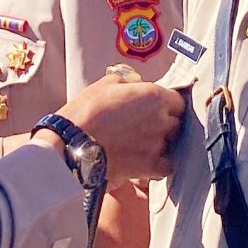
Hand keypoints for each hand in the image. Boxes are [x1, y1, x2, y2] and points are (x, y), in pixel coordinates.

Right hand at [55, 72, 184, 181]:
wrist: (71, 146)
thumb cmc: (85, 113)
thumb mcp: (105, 85)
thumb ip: (128, 81)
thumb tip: (136, 83)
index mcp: (154, 97)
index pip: (176, 100)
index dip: (166, 103)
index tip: (155, 107)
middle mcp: (162, 120)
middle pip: (175, 122)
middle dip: (163, 122)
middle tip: (143, 125)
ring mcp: (158, 145)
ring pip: (169, 143)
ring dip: (159, 142)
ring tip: (138, 143)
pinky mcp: (150, 166)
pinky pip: (166, 165)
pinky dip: (159, 163)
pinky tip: (144, 159)